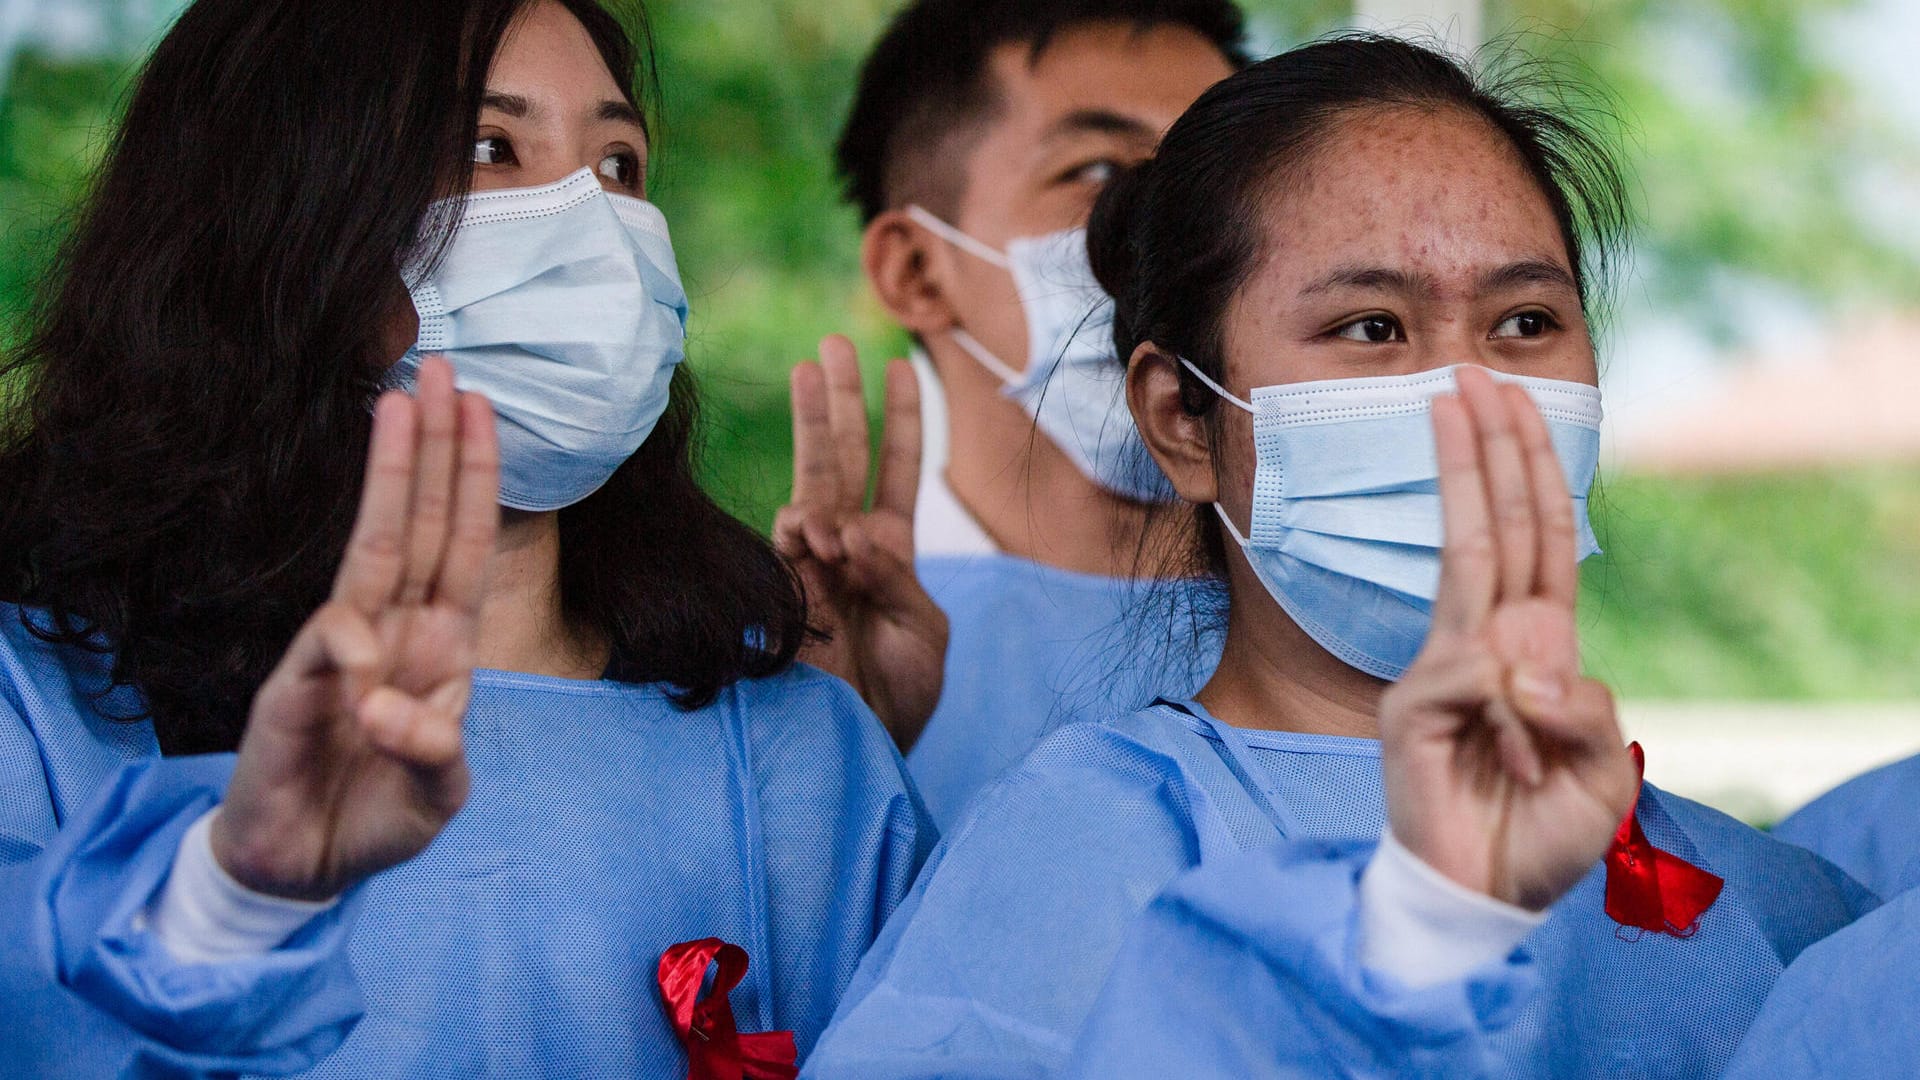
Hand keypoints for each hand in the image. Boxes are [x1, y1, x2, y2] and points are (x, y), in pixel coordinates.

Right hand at [212, 357, 498, 899]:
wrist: (303, 869)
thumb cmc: (375, 815)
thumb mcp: (437, 793)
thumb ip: (436, 752)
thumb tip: (392, 706)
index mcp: (438, 646)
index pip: (460, 545)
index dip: (472, 479)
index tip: (483, 409)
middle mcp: (391, 632)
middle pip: (417, 522)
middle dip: (434, 446)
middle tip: (442, 367)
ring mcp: (341, 654)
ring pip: (371, 548)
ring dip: (390, 476)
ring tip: (398, 405)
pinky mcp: (293, 690)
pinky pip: (330, 647)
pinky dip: (350, 651)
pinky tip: (362, 671)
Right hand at [773, 335, 947, 751]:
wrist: (863, 744)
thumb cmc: (900, 695)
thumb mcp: (926, 630)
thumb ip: (899, 577)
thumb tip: (853, 533)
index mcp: (890, 551)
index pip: (897, 469)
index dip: (900, 419)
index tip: (902, 365)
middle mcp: (850, 546)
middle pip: (845, 456)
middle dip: (841, 399)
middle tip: (834, 342)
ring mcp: (815, 562)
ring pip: (812, 477)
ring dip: (814, 421)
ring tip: (812, 366)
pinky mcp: (788, 586)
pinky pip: (793, 536)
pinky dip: (811, 526)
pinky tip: (827, 535)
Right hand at [1378, 366, 1636, 911]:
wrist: (1484, 901)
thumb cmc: (1541, 839)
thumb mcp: (1603, 776)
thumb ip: (1586, 711)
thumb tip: (1531, 658)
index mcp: (1534, 654)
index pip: (1536, 544)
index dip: (1529, 473)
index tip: (1509, 405)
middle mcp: (1486, 648)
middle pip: (1497, 529)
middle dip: (1490, 446)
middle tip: (1469, 373)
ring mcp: (1444, 673)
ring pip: (1468, 562)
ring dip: (1468, 477)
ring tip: (1458, 406)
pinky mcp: (1411, 710)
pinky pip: (1467, 672)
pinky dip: (1506, 698)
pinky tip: (1518, 743)